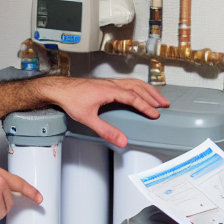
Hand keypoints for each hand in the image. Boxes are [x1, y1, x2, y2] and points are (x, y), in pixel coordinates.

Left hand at [38, 77, 169, 147]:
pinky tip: (140, 92)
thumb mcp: (88, 118)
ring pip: (134, 83)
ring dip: (148, 90)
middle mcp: (112, 84)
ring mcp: (109, 82)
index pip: (133, 98)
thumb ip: (106, 130)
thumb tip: (121, 140)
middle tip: (165, 104)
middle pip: (138, 87)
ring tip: (158, 98)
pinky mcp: (106, 83)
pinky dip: (139, 87)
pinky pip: (128, 82)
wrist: (59, 88)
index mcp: (110, 90)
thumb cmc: (71, 100)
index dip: (146, 106)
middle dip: (153, 96)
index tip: (156, 114)